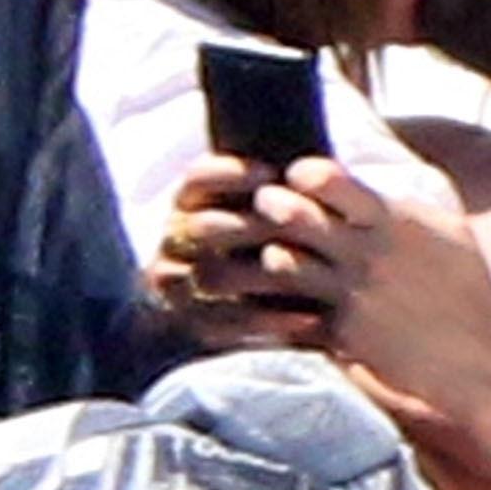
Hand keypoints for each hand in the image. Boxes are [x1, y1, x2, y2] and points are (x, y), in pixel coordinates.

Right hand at [147, 155, 331, 348]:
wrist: (228, 306)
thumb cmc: (262, 241)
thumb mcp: (262, 209)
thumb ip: (277, 190)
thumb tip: (315, 166)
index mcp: (188, 204)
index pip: (196, 178)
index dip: (229, 173)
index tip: (271, 173)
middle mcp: (175, 238)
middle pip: (202, 226)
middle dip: (249, 224)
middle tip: (294, 224)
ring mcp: (177, 283)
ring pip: (210, 275)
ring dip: (260, 274)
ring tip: (308, 273)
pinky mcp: (192, 322)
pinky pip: (225, 323)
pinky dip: (268, 320)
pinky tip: (308, 319)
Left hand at [255, 161, 490, 418]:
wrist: (478, 359)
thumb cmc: (464, 285)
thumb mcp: (447, 226)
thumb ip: (409, 189)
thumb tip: (381, 147)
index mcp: (394, 221)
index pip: (330, 180)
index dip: (304, 172)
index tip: (298, 175)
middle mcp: (368, 255)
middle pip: (294, 215)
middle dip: (270, 203)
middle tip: (266, 203)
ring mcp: (352, 296)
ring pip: (281, 262)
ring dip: (271, 252)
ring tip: (276, 249)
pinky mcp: (341, 334)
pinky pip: (291, 311)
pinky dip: (277, 302)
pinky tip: (276, 297)